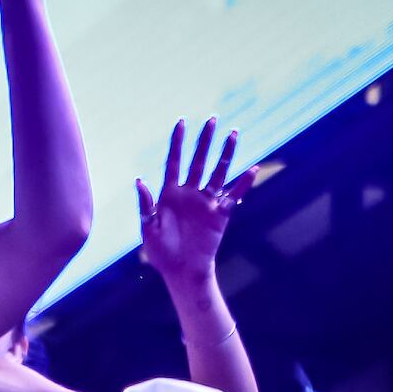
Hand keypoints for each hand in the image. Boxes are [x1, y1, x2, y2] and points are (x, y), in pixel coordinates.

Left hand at [136, 118, 253, 282]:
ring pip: (218, 172)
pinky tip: (252, 170)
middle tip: (212, 119)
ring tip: (233, 134)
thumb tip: (140, 180)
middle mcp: (189, 194)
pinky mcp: (220, 215)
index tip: (182, 122)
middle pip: (199, 161)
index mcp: (170, 194)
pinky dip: (244, 184)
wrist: (182, 272)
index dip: (178, 142)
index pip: (174, 162)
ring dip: (226, 154)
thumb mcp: (148, 229)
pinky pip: (234, 195)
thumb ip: (146, 205)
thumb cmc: (161, 253)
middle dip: (205, 140)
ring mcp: (206, 203)